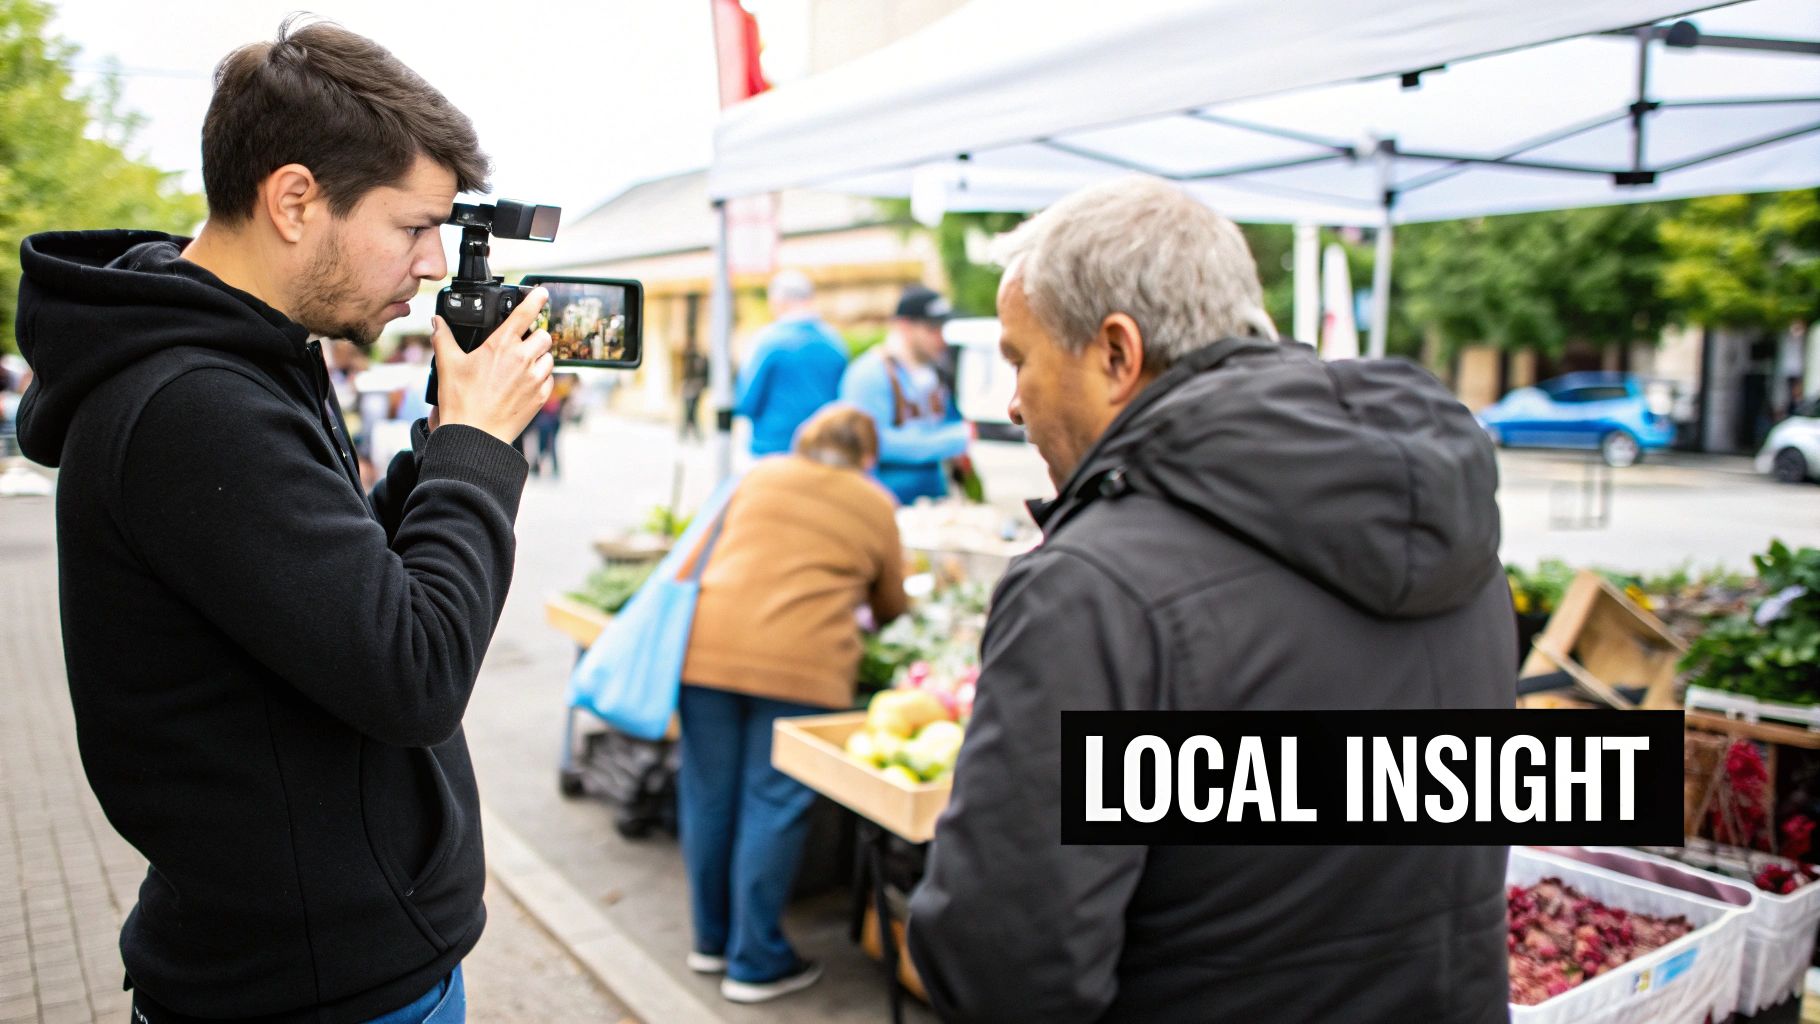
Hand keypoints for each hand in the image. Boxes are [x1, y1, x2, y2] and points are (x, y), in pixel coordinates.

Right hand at [429, 288, 553, 444]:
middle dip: (534, 337)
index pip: (525, 313)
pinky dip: (541, 378)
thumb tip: (436, 322)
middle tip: (520, 346)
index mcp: (501, 345)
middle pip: (544, 335)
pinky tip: (523, 384)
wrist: (475, 436)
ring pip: (549, 357)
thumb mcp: (447, 364)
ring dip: (539, 358)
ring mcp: (534, 378)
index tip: (542, 292)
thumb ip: (443, 338)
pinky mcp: (541, 396)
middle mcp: (523, 358)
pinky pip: (549, 379)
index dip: (536, 299)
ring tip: (520, 367)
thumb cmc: (461, 401)